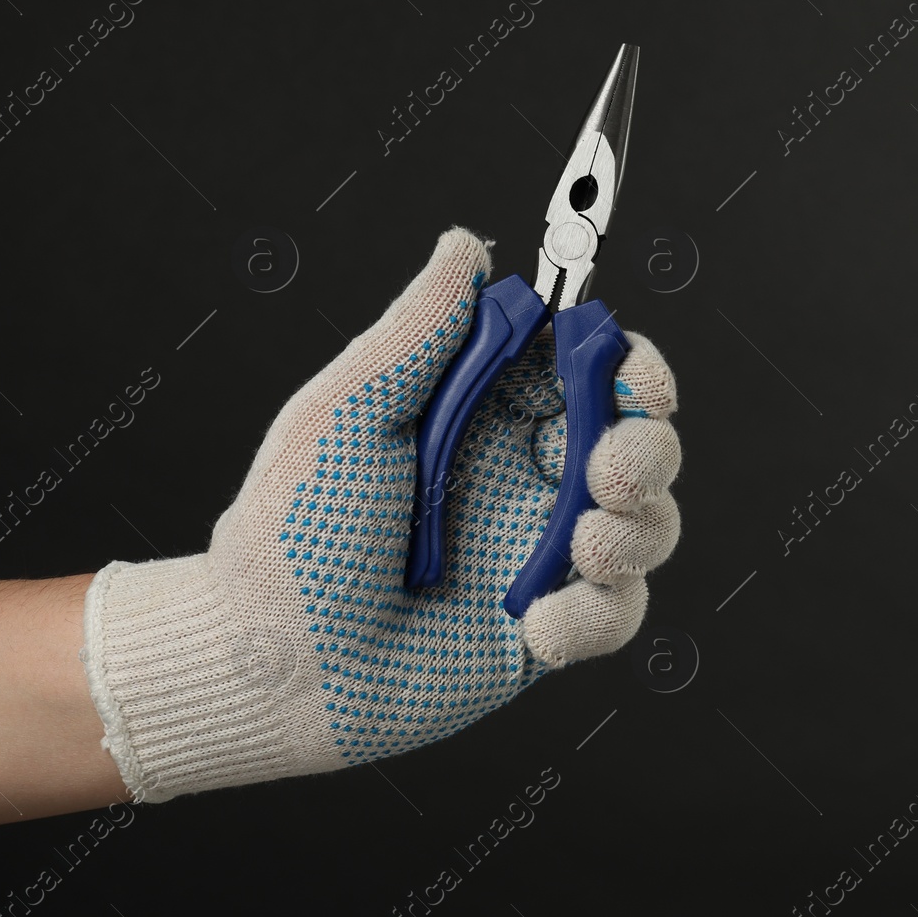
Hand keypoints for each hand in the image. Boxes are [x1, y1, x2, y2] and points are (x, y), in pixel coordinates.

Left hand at [81, 227, 681, 800]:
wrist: (272, 669)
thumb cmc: (291, 535)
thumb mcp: (347, 414)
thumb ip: (420, 332)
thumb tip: (464, 248)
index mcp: (479, 418)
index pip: (582, 372)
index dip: (625, 367)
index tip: (632, 377)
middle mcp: (519, 481)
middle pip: (634, 442)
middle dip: (645, 449)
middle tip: (612, 471)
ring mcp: (535, 557)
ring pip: (644, 525)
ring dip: (634, 531)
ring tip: (579, 547)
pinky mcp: (543, 631)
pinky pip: (614, 613)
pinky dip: (594, 615)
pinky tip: (537, 626)